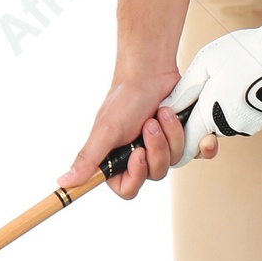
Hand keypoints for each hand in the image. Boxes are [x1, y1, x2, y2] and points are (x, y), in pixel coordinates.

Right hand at [57, 71, 217, 200]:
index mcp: (118, 160)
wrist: (151, 71)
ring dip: (171, 134)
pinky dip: (197, 141)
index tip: (138, 153)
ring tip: (162, 112)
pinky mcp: (182, 138)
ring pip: (175, 160)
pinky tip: (188, 124)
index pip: (128, 189)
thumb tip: (64, 182)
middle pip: (155, 174)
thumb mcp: (105, 130)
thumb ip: (88, 159)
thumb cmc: (125, 98)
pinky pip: (196, 153)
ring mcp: (162, 148)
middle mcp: (140, 157)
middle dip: (156, 147)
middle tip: (149, 123)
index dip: (136, 175)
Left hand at [167, 13, 261, 162]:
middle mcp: (232, 128)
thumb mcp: (205, 62)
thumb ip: (184, 90)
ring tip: (225, 78)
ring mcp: (250, 126)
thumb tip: (166, 108)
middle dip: (197, 117)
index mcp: (213, 115)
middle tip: (201, 88)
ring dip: (217, 109)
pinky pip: (240, 119)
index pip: (186, 147)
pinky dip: (236, 106)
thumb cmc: (244, 52)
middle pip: (204, 132)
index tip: (173, 118)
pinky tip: (241, 82)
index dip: (176, 137)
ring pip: (223, 124)